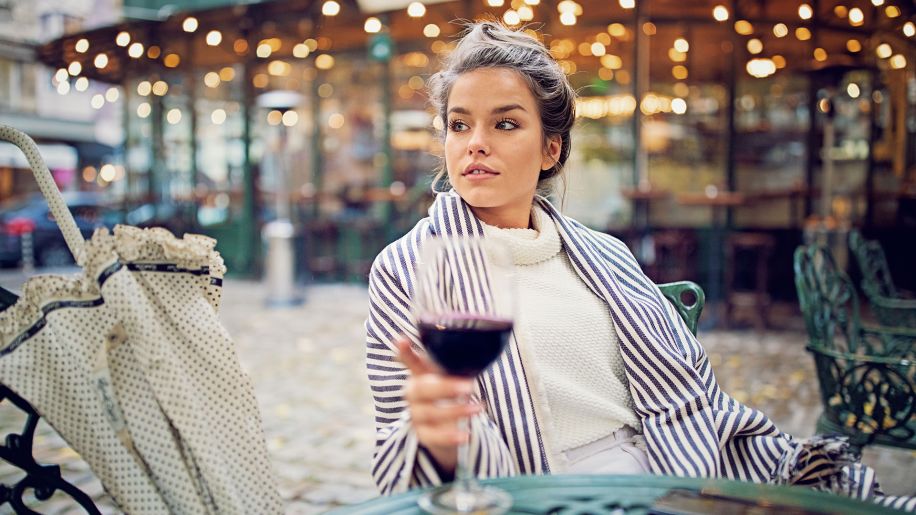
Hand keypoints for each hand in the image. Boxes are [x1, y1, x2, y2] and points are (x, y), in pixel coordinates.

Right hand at [396, 337, 480, 474]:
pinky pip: (433, 436)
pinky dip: (450, 436)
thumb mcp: (454, 376)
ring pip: (429, 412)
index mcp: (421, 374)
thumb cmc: (451, 393)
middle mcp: (414, 393)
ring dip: (455, 410)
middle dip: (445, 387)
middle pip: (420, 389)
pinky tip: (465, 435)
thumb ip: (457, 363)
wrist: (448, 427)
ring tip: (478, 408)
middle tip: (469, 387)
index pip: (410, 361)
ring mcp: (416, 414)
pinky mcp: (423, 434)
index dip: (405, 352)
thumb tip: (476, 344)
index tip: (402, 340)